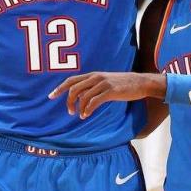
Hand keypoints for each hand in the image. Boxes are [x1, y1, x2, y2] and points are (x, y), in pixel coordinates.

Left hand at [49, 72, 165, 118]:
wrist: (140, 83)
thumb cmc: (122, 84)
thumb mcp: (105, 82)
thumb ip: (93, 86)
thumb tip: (80, 95)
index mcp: (93, 74)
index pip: (71, 80)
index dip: (59, 88)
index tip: (51, 96)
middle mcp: (95, 77)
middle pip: (73, 88)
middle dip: (67, 100)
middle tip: (69, 111)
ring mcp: (103, 84)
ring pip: (83, 96)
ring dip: (78, 108)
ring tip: (80, 115)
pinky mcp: (110, 91)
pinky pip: (93, 102)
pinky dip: (87, 110)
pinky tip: (86, 115)